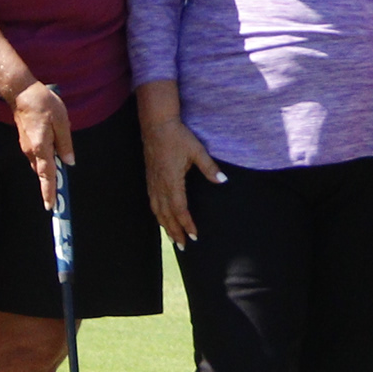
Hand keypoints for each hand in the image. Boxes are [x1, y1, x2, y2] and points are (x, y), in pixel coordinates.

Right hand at [8, 79, 74, 205]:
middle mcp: (31, 151)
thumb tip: (68, 162)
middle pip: (44, 172)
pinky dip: (45, 160)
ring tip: (60, 172)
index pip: (47, 175)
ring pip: (41, 164)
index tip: (51, 206)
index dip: (49, 191)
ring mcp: (27, 147)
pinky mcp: (26, 142)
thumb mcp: (61, 122)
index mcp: (41, 148)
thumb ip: (65, 143)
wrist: (21, 92)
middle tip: (59, 197)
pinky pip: (38, 156)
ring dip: (49, 170)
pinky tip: (54, 150)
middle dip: (51, 184)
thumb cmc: (43, 104)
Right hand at [143, 109, 223, 248]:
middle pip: (167, 215)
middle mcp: (160, 185)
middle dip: (175, 232)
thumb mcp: (197, 151)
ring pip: (157, 211)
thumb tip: (223, 181)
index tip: (194, 236)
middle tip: (182, 247)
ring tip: (171, 239)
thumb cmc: (178, 136)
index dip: (187, 224)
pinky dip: (157, 214)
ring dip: (165, 226)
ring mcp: (153, 182)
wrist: (157, 124)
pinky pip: (152, 202)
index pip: (180, 209)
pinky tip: (161, 218)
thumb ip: (209, 168)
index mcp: (172, 181)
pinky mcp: (149, 178)